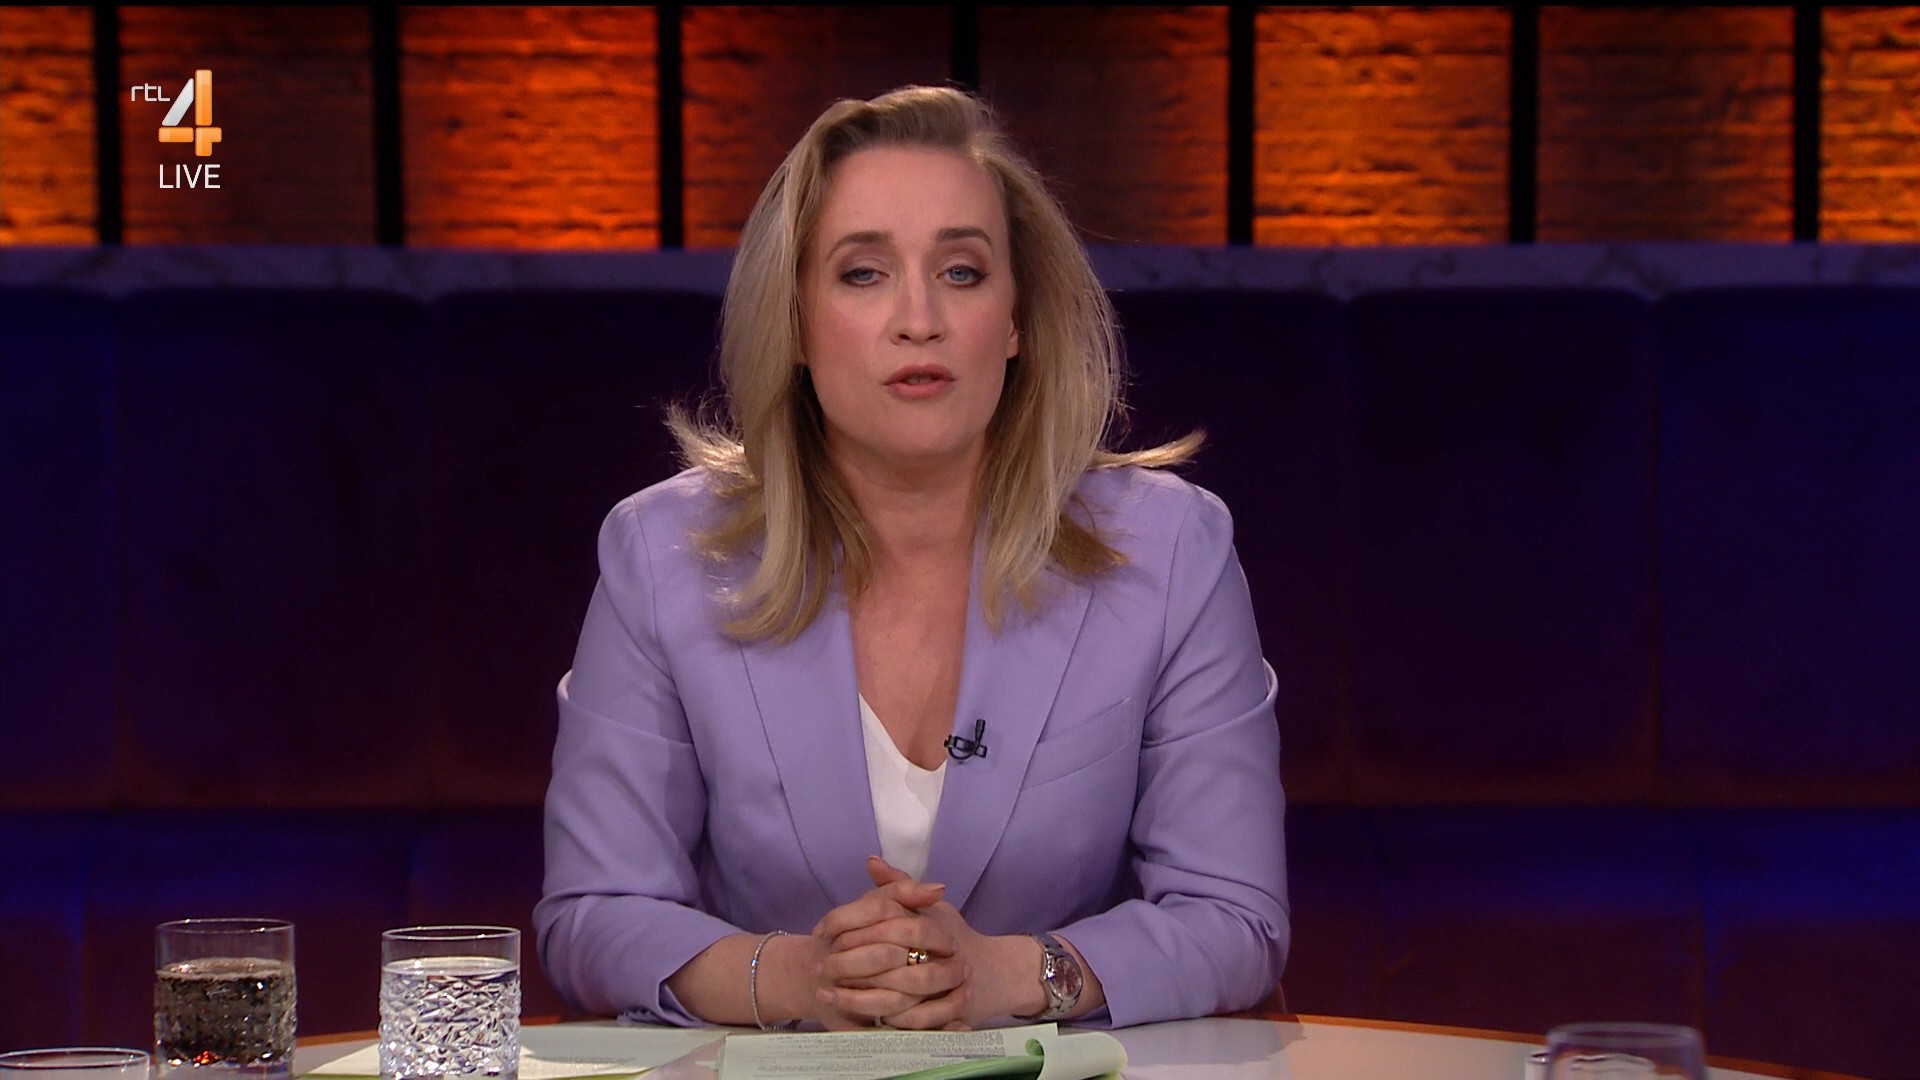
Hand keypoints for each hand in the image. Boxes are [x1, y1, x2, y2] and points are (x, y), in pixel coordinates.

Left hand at [819, 857, 1044, 1029]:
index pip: (891, 922)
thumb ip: (898, 886)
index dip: (853, 927)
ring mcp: (952, 984)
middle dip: (851, 965)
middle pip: (893, 958)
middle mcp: (946, 953)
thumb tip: (871, 861)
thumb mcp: (927, 908)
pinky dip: (890, 1020)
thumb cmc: (949, 937)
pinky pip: (918, 1020)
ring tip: (830, 996)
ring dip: (862, 998)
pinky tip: (864, 1017)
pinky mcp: (955, 1012)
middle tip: (820, 967)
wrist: (990, 974)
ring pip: (902, 994)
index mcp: (934, 924)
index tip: (821, 933)